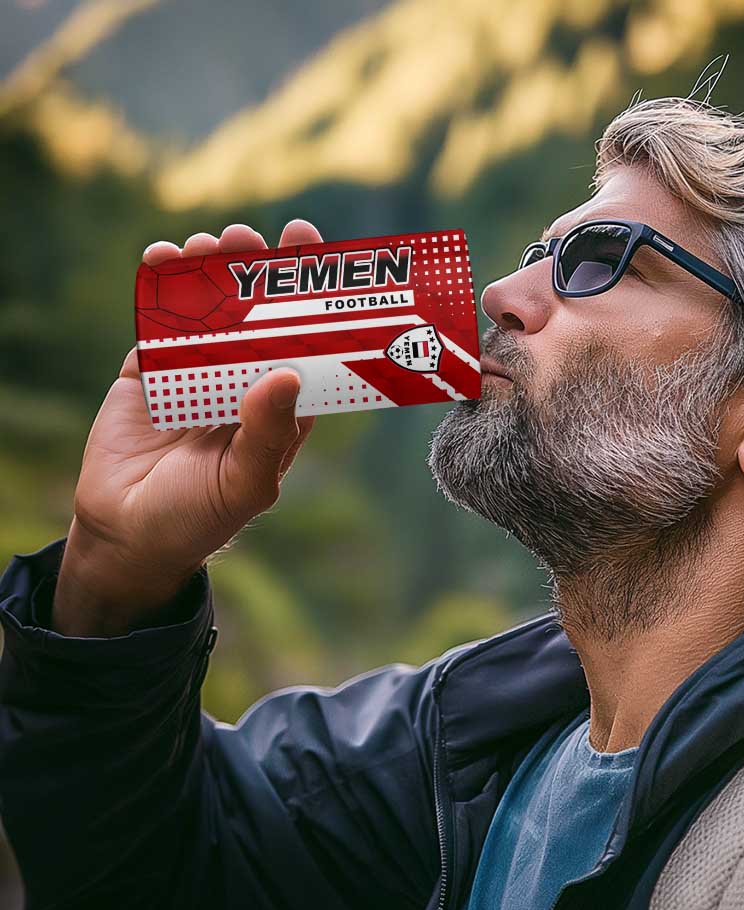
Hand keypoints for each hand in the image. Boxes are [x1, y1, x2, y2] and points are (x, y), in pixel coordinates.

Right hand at [52, 220, 322, 634]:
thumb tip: (286, 374)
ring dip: (211, 271)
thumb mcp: (245, 483)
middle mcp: (244, 382)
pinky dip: (160, 287)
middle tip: (252, 238)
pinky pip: (158, 321)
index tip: (313, 252)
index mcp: (281, 406)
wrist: (127, 534)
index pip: (306, 344)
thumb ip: (268, 433)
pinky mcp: (150, 370)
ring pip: (209, 309)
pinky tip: (163, 258)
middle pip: (258, 314)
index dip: (312, 298)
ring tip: (210, 244)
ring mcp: (197, 372)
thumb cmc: (200, 517)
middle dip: (257, 271)